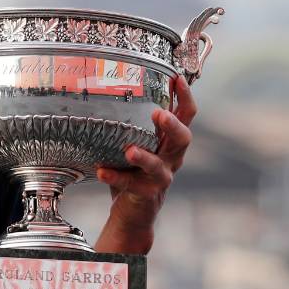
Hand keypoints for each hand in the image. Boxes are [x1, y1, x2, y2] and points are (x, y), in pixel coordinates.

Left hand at [96, 73, 195, 238]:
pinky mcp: (147, 194)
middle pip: (183, 139)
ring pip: (159, 166)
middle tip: (159, 114)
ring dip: (145, 157)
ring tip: (130, 151)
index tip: (177, 78)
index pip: (186, 116)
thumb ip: (131, 123)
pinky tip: (101, 171)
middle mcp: (171, 158)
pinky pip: (132, 184)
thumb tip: (109, 88)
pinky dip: (116, 177)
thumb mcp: (137, 142)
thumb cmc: (134, 170)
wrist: (133, 211)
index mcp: (170, 141)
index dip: (185, 97)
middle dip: (173, 125)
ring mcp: (161, 177)